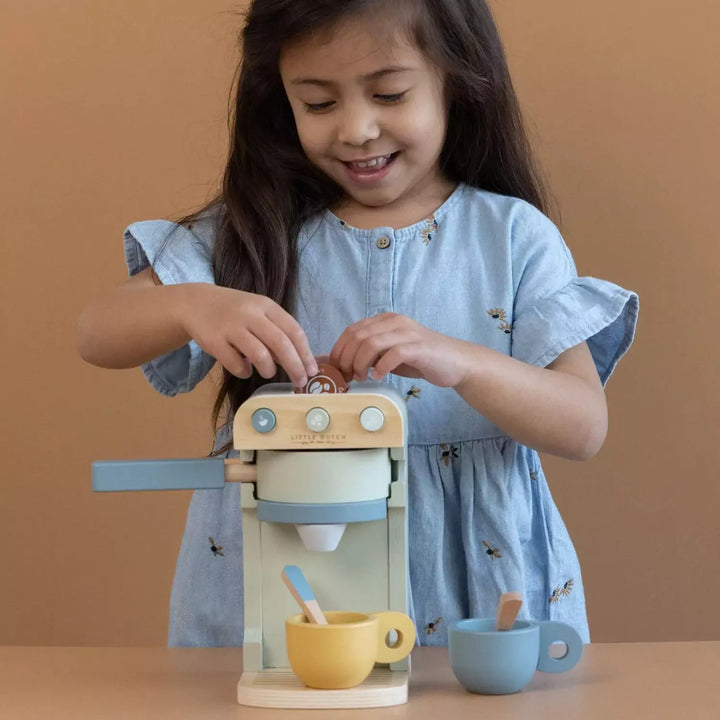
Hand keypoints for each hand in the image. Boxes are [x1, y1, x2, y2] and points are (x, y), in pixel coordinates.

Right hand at [179, 284, 317, 385]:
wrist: (196, 304)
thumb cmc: (235, 312)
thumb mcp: (259, 313)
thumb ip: (277, 333)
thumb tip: (299, 361)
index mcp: (266, 306)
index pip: (294, 330)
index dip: (305, 353)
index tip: (312, 370)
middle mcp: (251, 314)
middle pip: (281, 343)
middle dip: (295, 366)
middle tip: (301, 381)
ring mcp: (232, 327)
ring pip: (259, 354)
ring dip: (269, 369)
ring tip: (269, 373)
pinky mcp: (214, 341)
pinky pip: (235, 364)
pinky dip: (244, 372)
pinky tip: (245, 370)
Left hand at [329, 313, 475, 387]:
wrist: (455, 361)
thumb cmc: (420, 359)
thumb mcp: (389, 352)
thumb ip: (370, 353)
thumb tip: (342, 363)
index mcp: (385, 320)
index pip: (352, 330)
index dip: (339, 350)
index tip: (336, 370)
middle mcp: (394, 322)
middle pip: (358, 336)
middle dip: (346, 359)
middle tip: (347, 377)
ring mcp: (407, 333)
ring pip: (371, 343)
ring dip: (360, 364)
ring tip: (362, 378)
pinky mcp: (419, 347)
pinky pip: (393, 354)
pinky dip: (381, 367)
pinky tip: (379, 377)